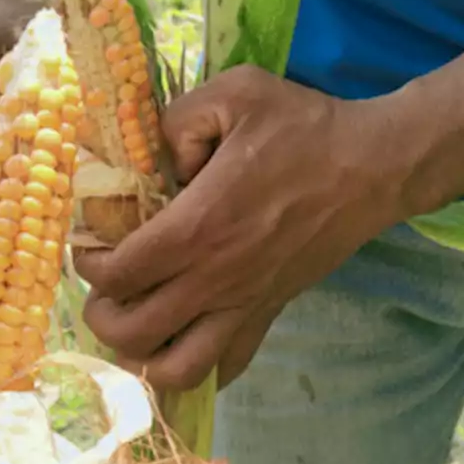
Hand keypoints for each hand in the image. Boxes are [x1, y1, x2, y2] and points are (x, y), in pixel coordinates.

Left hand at [74, 65, 398, 390]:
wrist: (374, 166)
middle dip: (103, 313)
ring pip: (176, 370)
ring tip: (137, 321)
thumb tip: (150, 157)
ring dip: (142, 354)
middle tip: (107, 284)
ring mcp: (245, 304)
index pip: (118, 274)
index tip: (93, 241)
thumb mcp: (233, 93)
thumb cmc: (304, 127)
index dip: (89, 264)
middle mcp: (215, 279)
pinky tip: (181, 341)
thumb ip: (175, 119)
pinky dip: (196, 369)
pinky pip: (226, 367)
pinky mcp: (271, 313)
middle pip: (132, 334)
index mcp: (197, 227)